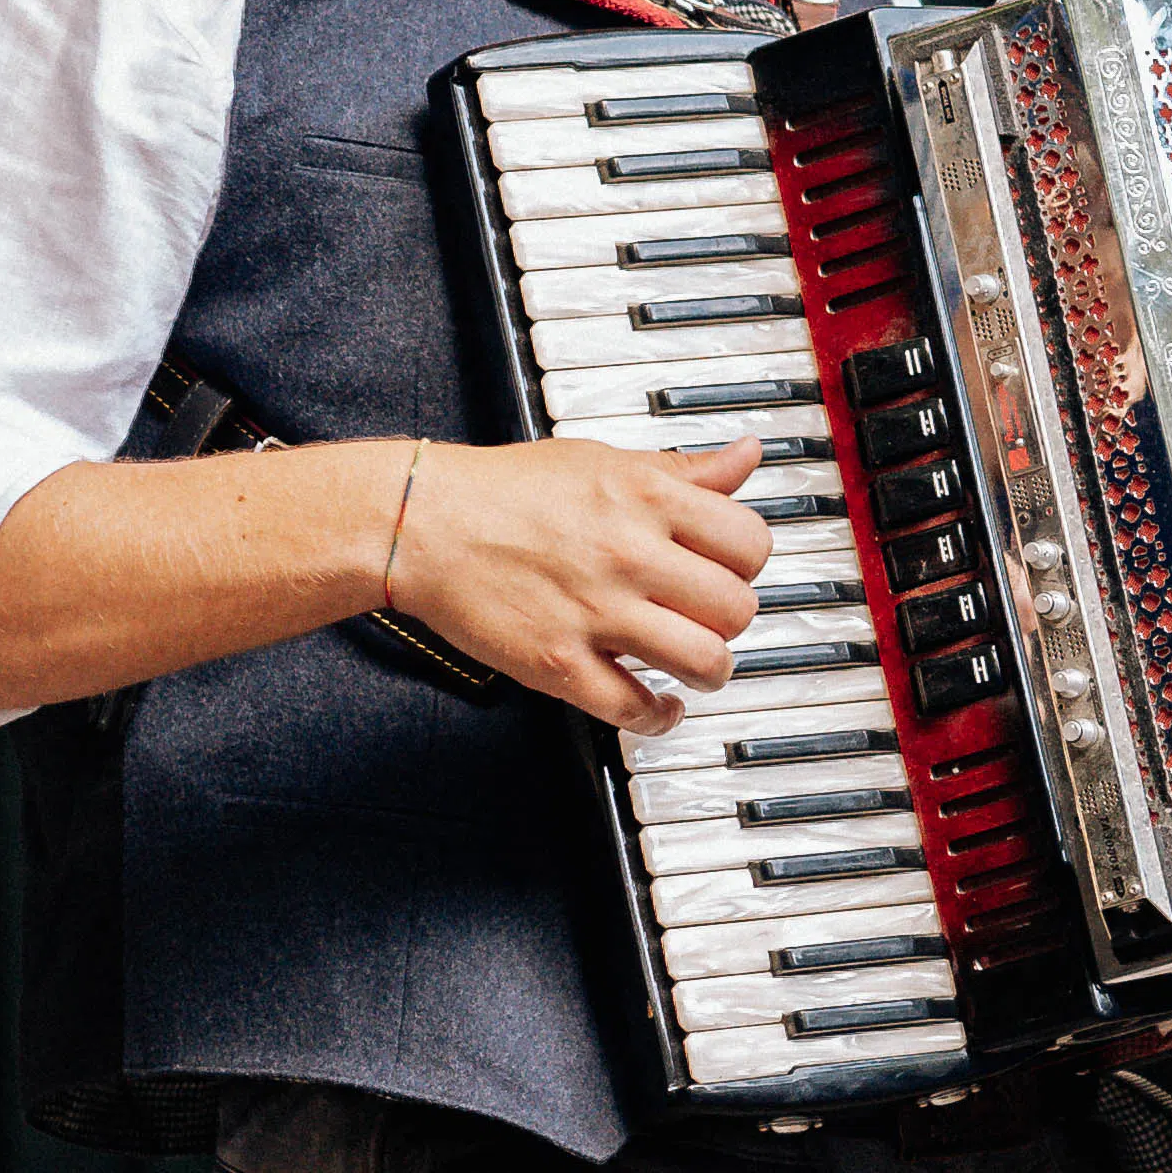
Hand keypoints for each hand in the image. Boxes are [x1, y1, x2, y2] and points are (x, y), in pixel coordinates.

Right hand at [384, 435, 773, 733]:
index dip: (747, 562)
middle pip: (736, 608)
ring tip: (693, 666)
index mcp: (645, 498)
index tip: (729, 570)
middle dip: (730, 619)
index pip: (749, 542)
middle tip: (707, 619)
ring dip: (709, 672)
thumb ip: (680, 469)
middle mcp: (629, 554)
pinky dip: (659, 718)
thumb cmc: (505, 490)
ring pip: (703, 661)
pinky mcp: (558, 662)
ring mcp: (596, 612)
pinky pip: (635, 708)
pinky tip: (657, 707)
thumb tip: (746, 454)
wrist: (422, 521)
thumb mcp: (602, 461)